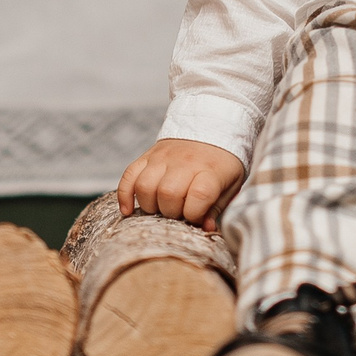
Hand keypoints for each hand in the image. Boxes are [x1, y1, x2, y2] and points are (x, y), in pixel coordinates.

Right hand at [117, 138, 246, 231]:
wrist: (212, 127)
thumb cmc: (222, 162)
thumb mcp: (230, 184)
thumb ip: (217, 208)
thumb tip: (206, 228)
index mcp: (210, 170)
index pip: (198, 196)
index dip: (195, 214)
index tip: (197, 217)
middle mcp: (184, 162)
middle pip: (168, 193)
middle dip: (171, 212)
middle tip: (178, 213)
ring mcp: (163, 158)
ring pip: (145, 186)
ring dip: (150, 206)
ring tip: (160, 209)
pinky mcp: (147, 156)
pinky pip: (129, 176)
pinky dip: (125, 195)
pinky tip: (129, 210)